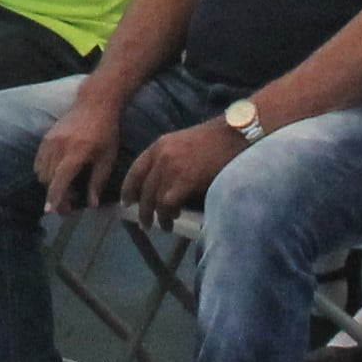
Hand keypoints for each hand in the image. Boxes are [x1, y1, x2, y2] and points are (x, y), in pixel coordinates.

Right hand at [37, 94, 127, 211]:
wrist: (95, 104)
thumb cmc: (106, 132)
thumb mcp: (107, 159)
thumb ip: (98, 182)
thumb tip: (92, 205)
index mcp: (75, 153)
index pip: (60, 180)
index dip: (55, 197)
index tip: (51, 211)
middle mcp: (58, 147)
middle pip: (48, 179)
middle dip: (56, 195)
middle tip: (70, 204)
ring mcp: (49, 141)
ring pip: (41, 172)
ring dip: (50, 184)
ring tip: (66, 188)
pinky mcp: (45, 138)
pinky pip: (38, 161)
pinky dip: (44, 172)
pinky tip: (56, 175)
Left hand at [121, 114, 248, 223]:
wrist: (235, 134)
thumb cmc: (216, 139)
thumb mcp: (184, 143)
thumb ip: (171, 159)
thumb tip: (164, 182)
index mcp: (159, 145)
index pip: (136, 170)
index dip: (129, 188)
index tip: (127, 202)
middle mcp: (160, 156)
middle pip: (143, 188)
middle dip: (141, 208)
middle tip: (143, 223)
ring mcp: (170, 169)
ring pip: (153, 200)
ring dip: (155, 216)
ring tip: (162, 226)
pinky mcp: (183, 182)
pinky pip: (167, 205)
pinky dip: (167, 217)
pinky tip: (172, 221)